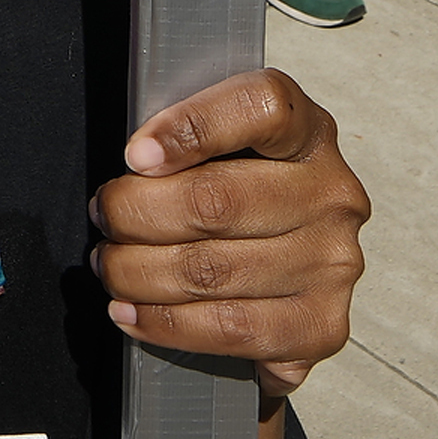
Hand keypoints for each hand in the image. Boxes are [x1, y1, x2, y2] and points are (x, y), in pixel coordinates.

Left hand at [89, 71, 369, 398]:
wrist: (291, 275)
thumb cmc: (245, 196)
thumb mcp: (230, 147)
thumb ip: (193, 141)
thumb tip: (136, 164)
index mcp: (309, 131)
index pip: (260, 108)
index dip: (192, 126)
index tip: (135, 155)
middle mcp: (332, 195)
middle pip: (217, 200)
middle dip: (137, 213)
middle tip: (104, 217)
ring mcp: (332, 265)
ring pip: (212, 272)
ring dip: (138, 273)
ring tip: (109, 266)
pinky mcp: (321, 326)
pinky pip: (229, 330)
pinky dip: (166, 324)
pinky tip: (132, 312)